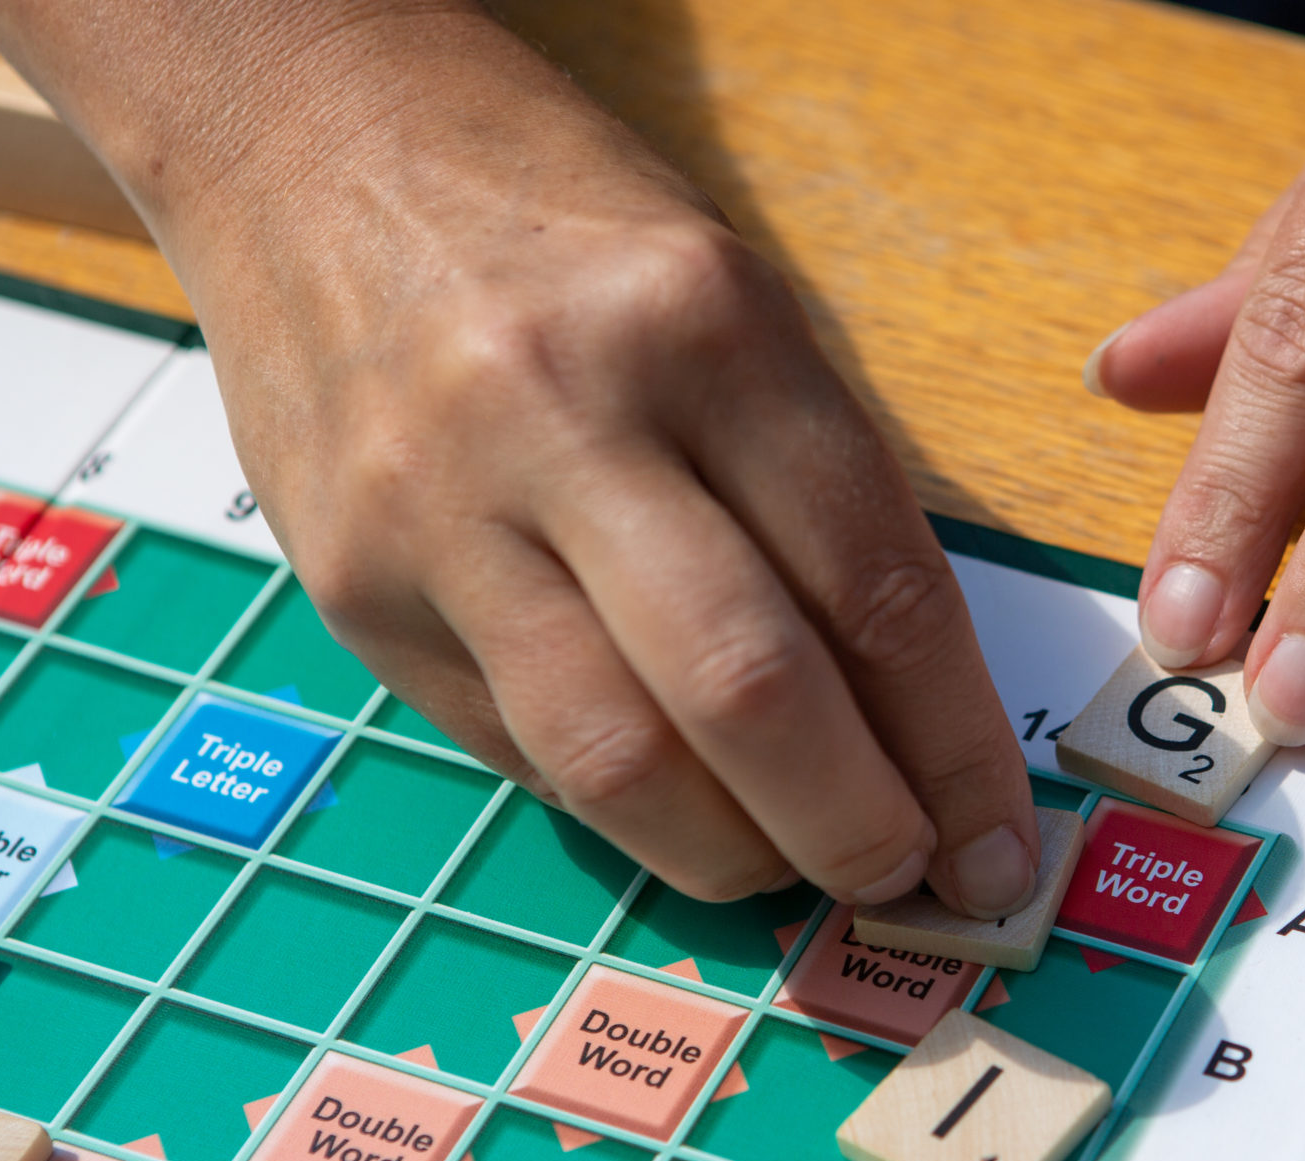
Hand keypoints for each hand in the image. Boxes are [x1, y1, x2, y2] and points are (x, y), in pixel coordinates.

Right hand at [0, 1, 1039, 912]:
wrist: (306, 142)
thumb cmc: (563, 229)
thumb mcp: (735, 303)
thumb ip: (823, 491)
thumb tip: (915, 715)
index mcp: (704, 328)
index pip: (873, 585)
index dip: (954, 745)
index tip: (998, 840)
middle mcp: (562, 417)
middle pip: (747, 692)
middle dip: (855, 827)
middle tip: (906, 875)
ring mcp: (436, 512)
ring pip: (616, 760)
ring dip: (733, 855)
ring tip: (792, 865)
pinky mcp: (353, 589)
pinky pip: (516, 750)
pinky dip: (620, 806)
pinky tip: (677, 806)